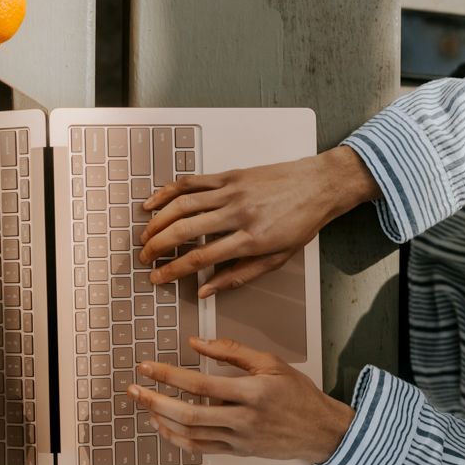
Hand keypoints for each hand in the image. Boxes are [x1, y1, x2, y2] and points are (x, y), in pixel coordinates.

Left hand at [126, 338, 353, 464]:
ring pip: (191, 435)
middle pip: (189, 414)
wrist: (320, 431)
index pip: (201, 385)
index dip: (169, 375)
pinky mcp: (237, 452)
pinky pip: (200, 448)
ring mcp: (239, 440)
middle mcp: (244, 419)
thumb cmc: (298, 394)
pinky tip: (163, 426)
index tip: (148, 367)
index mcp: (253, 392)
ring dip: (162, 420)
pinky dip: (177, 439)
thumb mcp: (271, 362)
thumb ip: (232, 351)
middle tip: (134, 389)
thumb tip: (197, 343)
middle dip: (155, 400)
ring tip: (145, 405)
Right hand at [139, 145, 380, 297]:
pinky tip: (155, 202)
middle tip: (145, 258)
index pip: (201, 259)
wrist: (319, 185)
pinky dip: (169, 192)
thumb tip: (208, 290)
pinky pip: (192, 182)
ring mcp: (232, 191)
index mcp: (251, 239)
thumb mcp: (277, 259)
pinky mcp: (230, 175)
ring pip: (183, 205)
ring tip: (145, 236)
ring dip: (158, 221)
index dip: (174, 271)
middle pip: (185, 231)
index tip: (158, 277)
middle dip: (158, 247)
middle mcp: (239, 213)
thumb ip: (239, 276)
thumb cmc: (302, 222)